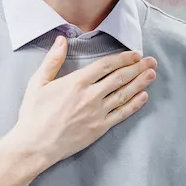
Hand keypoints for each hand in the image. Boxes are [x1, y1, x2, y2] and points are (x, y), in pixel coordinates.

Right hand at [3, 37, 154, 169]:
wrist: (35, 145)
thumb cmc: (33, 114)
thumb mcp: (37, 83)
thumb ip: (52, 60)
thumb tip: (61, 40)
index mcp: (77, 82)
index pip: (106, 65)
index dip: (123, 58)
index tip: (135, 54)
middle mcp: (91, 95)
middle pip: (120, 77)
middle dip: (137, 68)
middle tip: (151, 61)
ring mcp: (98, 112)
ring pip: (124, 94)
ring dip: (140, 83)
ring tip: (152, 74)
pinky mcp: (100, 128)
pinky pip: (122, 113)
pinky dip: (134, 104)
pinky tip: (144, 96)